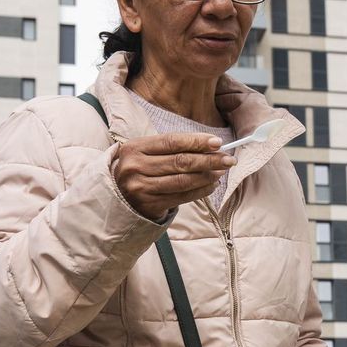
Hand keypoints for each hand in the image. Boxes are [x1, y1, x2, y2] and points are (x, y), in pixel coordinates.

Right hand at [113, 132, 236, 219]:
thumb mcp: (147, 153)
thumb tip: (211, 145)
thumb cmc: (140, 169)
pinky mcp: (149, 205)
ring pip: (183, 181)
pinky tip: (212, 185)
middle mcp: (135, 167)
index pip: (172, 142)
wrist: (118, 197)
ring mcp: (141, 188)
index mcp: (134, 148)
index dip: (196, 141)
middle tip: (228, 159)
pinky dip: (200, 190)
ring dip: (207, 176)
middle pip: (180, 162)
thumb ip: (173, 148)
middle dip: (209, 160)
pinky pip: (181, 197)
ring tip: (222, 171)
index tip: (218, 142)